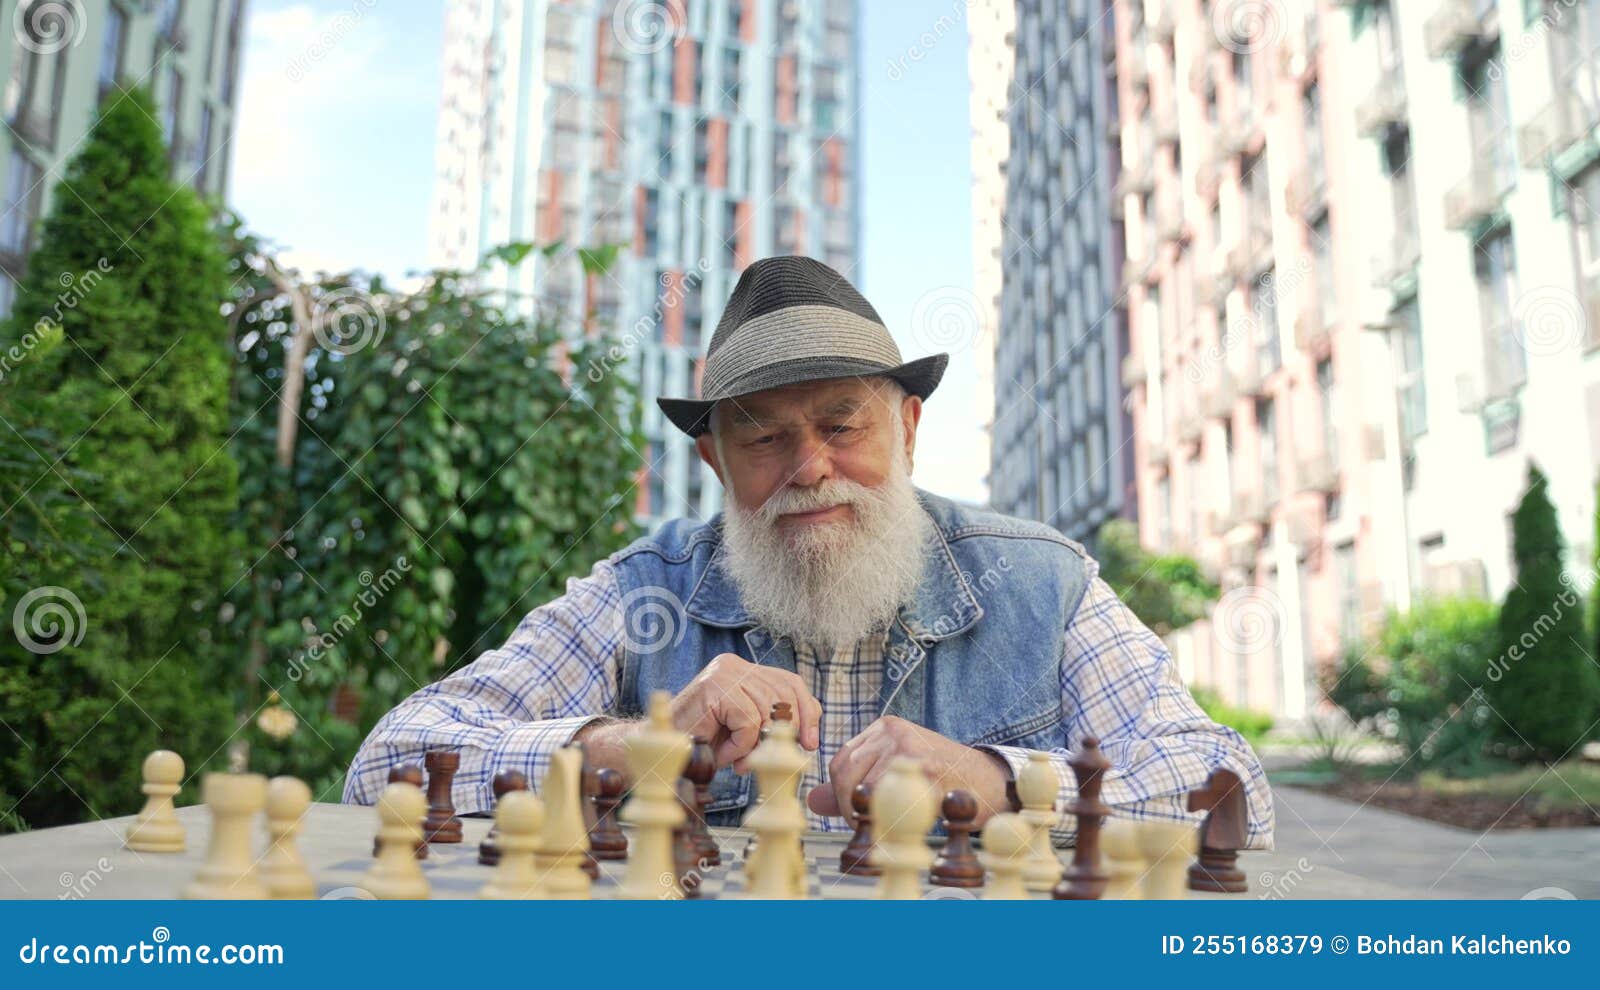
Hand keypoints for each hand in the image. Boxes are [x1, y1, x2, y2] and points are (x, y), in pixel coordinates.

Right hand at [670, 653, 821, 771]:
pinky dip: (740, 746)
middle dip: (788, 731)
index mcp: (745, 669)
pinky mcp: (714, 688)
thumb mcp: (746, 730)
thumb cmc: (704, 742)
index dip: (806, 712)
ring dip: (756, 746)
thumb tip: (810, 736)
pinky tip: (724, 753)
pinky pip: (748, 722)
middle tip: (771, 758)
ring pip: (767, 711)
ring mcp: (723, 673)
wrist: (663, 748)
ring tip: (739, 761)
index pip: (790, 682)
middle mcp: (735, 665)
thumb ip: (774, 723)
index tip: (810, 743)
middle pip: (784, 693)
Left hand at [805, 715, 1011, 825]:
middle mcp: (894, 731)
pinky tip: (907, 824)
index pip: (841, 761)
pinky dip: (894, 820)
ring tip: (889, 825)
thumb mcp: (894, 774)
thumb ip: (855, 785)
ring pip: (867, 789)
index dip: (842, 795)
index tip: (855, 816)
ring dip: (872, 816)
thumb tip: (813, 801)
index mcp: (885, 727)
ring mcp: (911, 746)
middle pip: (847, 772)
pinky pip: (893, 800)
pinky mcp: (927, 767)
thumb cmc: (938, 780)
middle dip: (850, 807)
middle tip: (867, 827)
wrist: (986, 783)